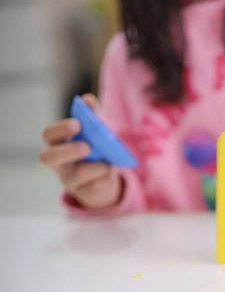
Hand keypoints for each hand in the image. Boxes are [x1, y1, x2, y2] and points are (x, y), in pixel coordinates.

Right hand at [40, 94, 122, 209]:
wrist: (105, 176)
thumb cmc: (96, 148)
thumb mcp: (97, 131)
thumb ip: (92, 115)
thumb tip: (88, 99)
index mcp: (59, 143)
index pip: (49, 135)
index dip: (60, 129)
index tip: (77, 124)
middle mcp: (58, 163)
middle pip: (47, 158)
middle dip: (68, 151)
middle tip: (87, 146)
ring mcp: (68, 180)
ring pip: (75, 175)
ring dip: (95, 166)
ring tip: (107, 162)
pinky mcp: (83, 193)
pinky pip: (95, 185)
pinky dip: (106, 175)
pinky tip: (111, 171)